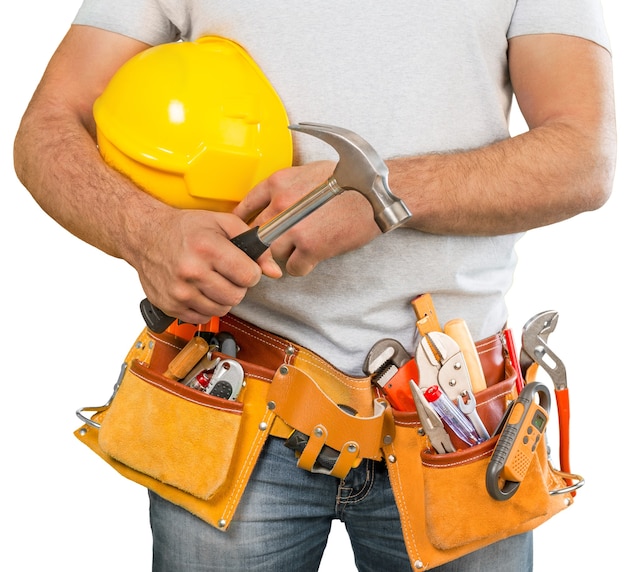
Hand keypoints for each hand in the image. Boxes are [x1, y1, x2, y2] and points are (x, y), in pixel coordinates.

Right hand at [133, 208, 281, 324]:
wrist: (145, 235)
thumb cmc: (184, 228)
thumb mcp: (223, 224)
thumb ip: (253, 245)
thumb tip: (274, 271)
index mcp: (207, 248)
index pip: (248, 276)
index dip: (250, 272)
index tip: (243, 267)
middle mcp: (191, 271)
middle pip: (237, 296)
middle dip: (237, 286)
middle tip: (226, 273)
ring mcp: (179, 292)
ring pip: (222, 309)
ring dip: (222, 297)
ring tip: (211, 280)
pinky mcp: (170, 306)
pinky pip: (202, 317)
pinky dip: (205, 306)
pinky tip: (199, 290)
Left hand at [233, 161, 380, 275]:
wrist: (377, 195)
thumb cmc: (351, 181)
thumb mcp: (310, 172)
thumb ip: (286, 188)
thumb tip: (270, 205)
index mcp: (278, 182)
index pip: (245, 207)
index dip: (244, 223)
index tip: (247, 233)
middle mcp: (281, 203)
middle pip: (257, 234)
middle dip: (266, 242)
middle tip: (281, 244)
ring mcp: (294, 227)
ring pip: (272, 253)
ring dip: (285, 255)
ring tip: (303, 248)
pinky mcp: (310, 247)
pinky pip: (293, 268)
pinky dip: (302, 266)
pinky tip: (314, 257)